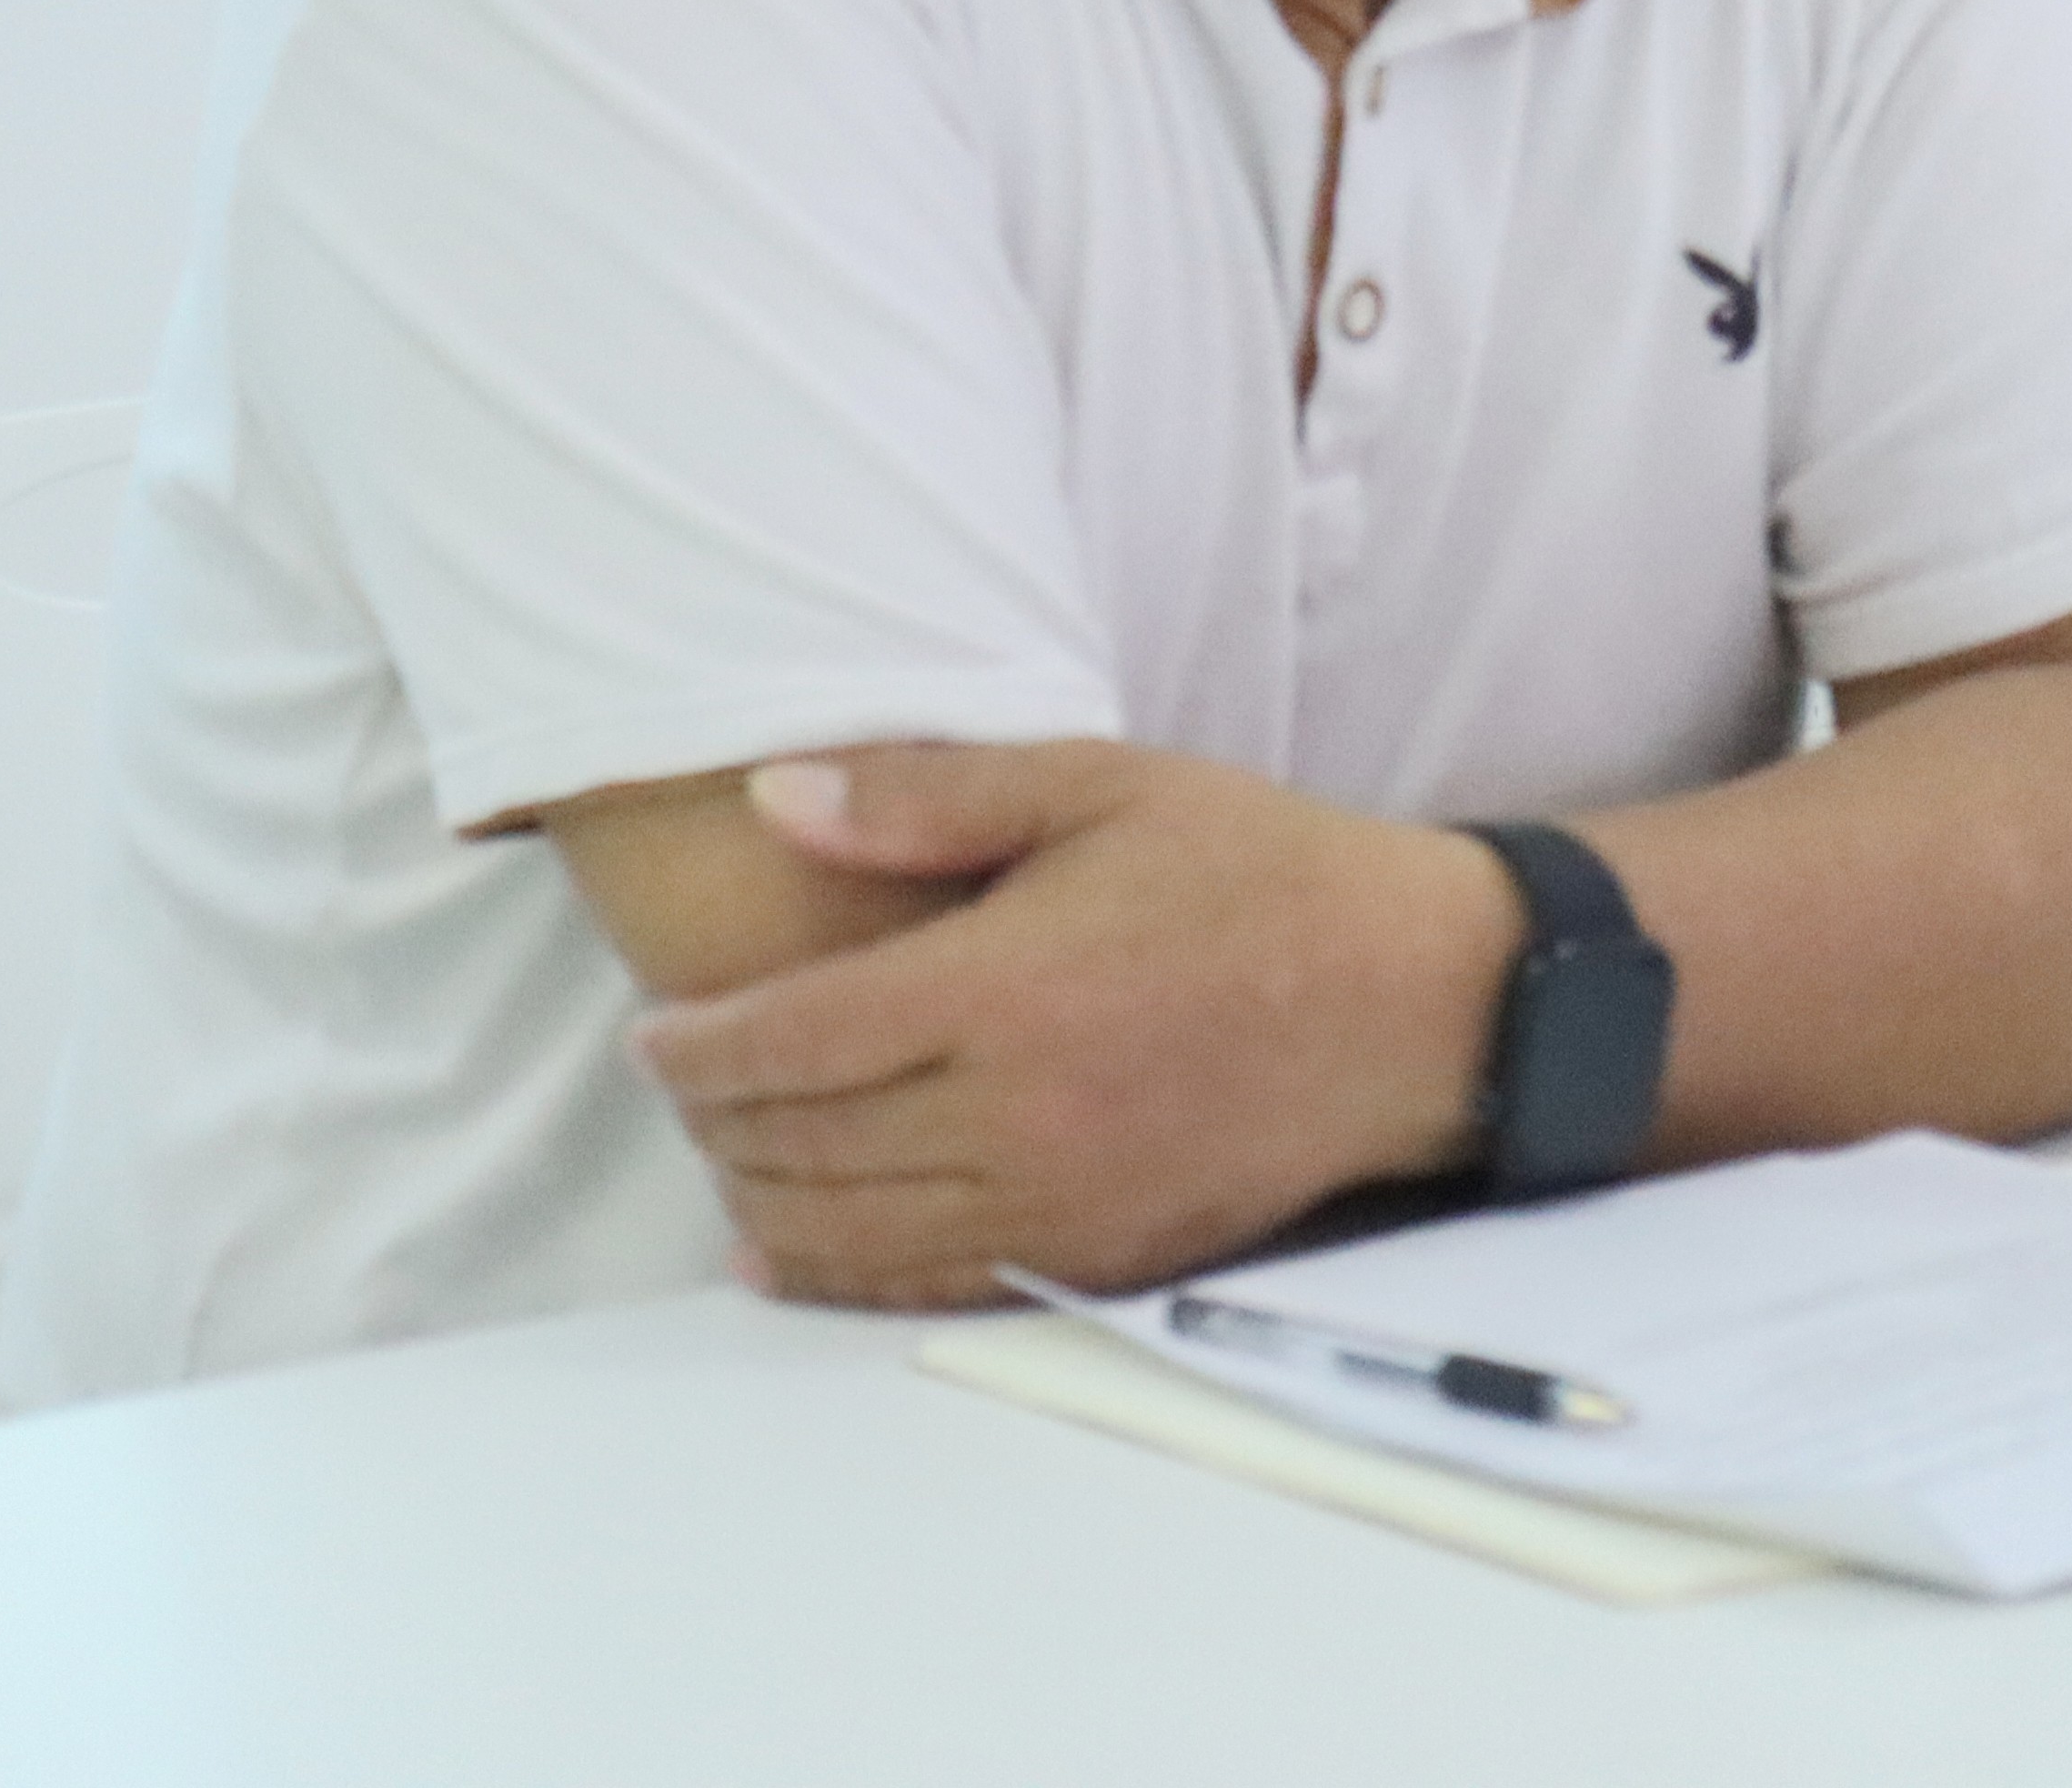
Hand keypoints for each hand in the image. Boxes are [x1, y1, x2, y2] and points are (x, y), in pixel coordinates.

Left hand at [630, 742, 1517, 1309]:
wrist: (1415, 1001)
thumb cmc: (1258, 873)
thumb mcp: (1101, 786)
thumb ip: (928, 796)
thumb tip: (773, 800)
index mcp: (1004, 989)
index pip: (790, 1041)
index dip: (697, 1047)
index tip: (656, 1033)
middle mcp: (1016, 1114)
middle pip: (801, 1143)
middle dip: (716, 1119)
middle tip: (686, 1082)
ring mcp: (1057, 1203)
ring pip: (849, 1230)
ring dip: (763, 1196)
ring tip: (726, 1150)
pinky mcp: (1096, 1257)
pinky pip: (929, 1285)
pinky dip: (836, 1277)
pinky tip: (784, 1255)